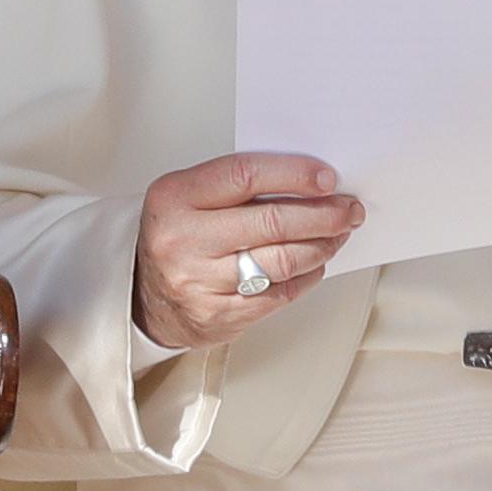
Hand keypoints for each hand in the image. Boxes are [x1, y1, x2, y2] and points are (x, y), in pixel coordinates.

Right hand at [133, 152, 364, 349]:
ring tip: (340, 232)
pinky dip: (308, 275)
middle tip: (349, 208)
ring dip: (322, 244)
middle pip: (272, 223)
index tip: (328, 177)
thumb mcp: (190, 195)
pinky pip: (279, 294)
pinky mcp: (218, 316)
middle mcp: (183, 240)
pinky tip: (318, 261)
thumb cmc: (178, 235)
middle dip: (323, 214)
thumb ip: (240, 184)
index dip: (294, 174)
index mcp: (175, 198)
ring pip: (282, 261)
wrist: (141, 295)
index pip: (246, 175)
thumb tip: (311, 181)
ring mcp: (199, 283)